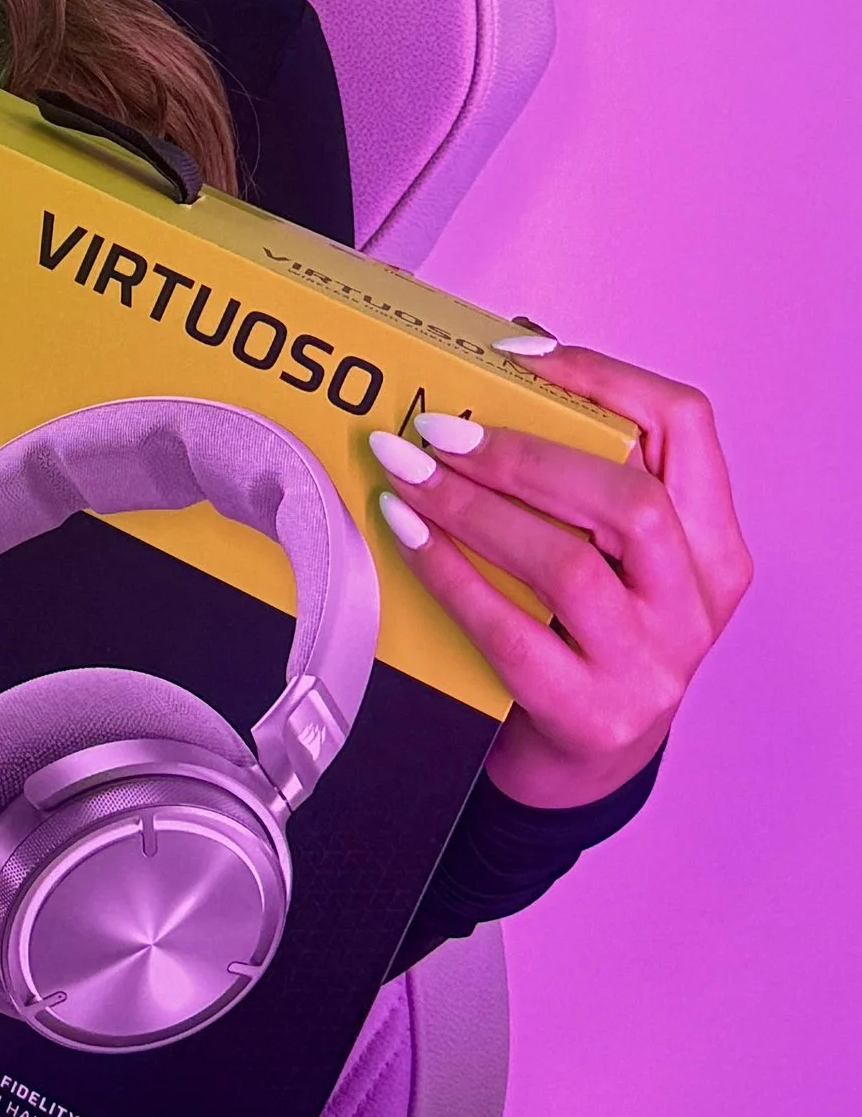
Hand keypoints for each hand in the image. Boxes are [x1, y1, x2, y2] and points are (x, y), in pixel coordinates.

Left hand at [370, 344, 752, 807]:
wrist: (578, 760)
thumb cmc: (582, 632)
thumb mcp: (608, 551)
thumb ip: (578, 470)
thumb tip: (504, 355)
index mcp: (711, 543)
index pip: (685, 427)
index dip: (602, 377)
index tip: (519, 356)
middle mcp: (694, 604)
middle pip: (629, 500)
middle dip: (522, 453)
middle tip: (437, 429)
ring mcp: (650, 667)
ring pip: (569, 565)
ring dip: (473, 508)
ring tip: (406, 472)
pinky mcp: (591, 715)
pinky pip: (510, 632)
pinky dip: (449, 572)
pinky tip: (407, 533)